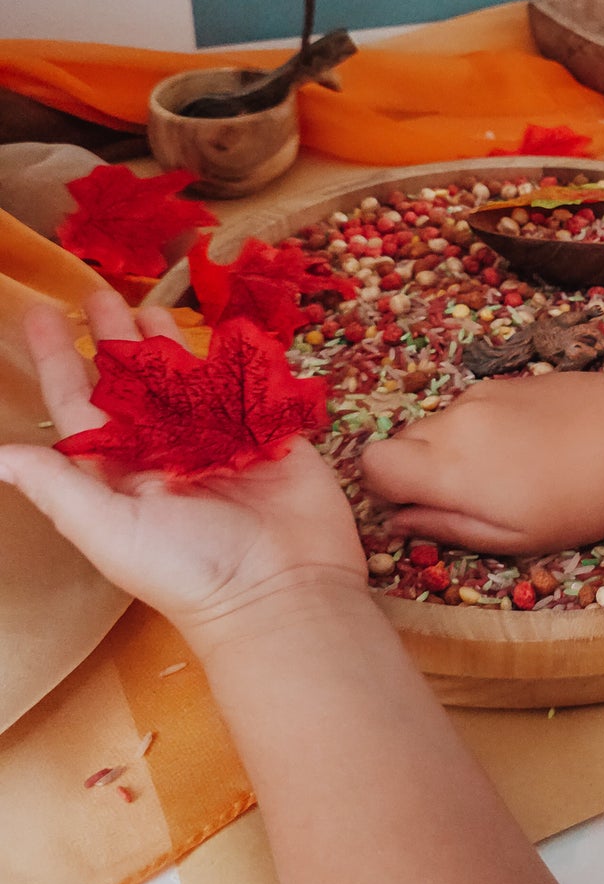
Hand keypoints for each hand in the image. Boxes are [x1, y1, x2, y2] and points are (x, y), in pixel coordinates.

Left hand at [0, 293, 365, 653]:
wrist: (284, 591)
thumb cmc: (190, 571)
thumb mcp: (111, 532)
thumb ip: (58, 488)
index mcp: (121, 472)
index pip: (80, 405)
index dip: (58, 360)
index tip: (38, 315)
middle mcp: (166, 451)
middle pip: (132, 381)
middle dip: (112, 337)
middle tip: (96, 292)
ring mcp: (220, 439)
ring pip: (186, 376)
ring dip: (166, 339)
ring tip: (148, 303)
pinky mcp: (270, 433)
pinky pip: (247, 383)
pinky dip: (234, 354)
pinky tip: (221, 327)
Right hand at [362, 366, 603, 556]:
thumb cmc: (584, 498)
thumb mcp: (516, 535)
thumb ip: (447, 527)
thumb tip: (399, 521)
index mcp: (451, 466)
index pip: (372, 464)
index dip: (384, 490)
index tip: (418, 508)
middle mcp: (454, 422)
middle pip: (399, 444)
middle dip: (416, 473)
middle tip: (466, 499)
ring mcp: (477, 396)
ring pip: (433, 427)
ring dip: (448, 453)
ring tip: (504, 475)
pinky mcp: (501, 380)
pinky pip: (465, 411)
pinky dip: (475, 433)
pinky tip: (522, 449)